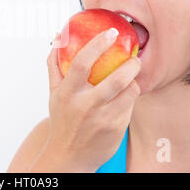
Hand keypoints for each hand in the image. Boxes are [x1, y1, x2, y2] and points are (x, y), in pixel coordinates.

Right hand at [30, 28, 141, 171]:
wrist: (68, 156)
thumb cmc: (62, 119)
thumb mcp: (54, 93)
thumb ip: (55, 65)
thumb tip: (58, 37)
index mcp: (67, 94)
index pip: (81, 63)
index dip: (97, 44)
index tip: (111, 33)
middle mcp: (84, 106)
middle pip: (115, 79)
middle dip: (131, 65)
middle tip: (135, 58)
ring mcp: (102, 119)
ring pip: (129, 92)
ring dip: (134, 81)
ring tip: (132, 76)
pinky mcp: (116, 129)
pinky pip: (130, 106)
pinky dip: (131, 97)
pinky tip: (126, 95)